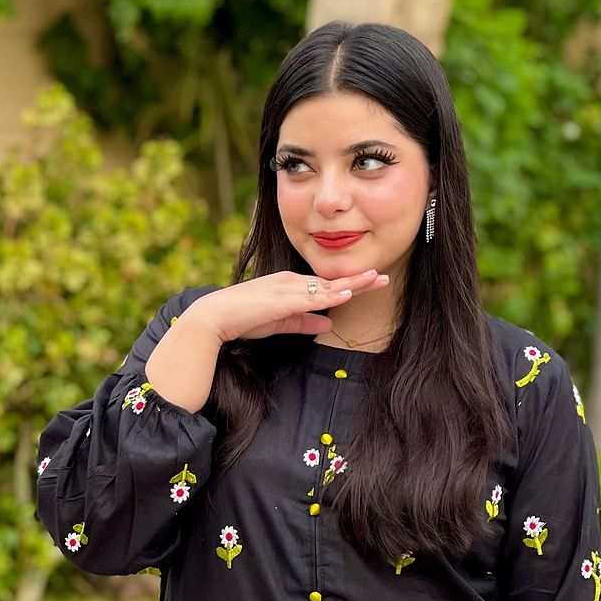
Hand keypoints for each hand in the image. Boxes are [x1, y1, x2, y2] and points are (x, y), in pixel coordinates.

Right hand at [189, 269, 389, 344]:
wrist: (216, 317)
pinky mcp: (281, 299)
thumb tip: (331, 323)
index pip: (326, 285)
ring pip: (325, 286)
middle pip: (331, 281)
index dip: (350, 284)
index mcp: (291, 285)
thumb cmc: (245, 318)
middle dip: (359, 280)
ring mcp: (287, 288)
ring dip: (351, 283)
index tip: (371, 282)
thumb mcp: (282, 322)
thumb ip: (306, 322)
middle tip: (383, 277)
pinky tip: (346, 294)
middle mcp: (292, 282)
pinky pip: (311, 297)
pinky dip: (330, 295)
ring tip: (374, 280)